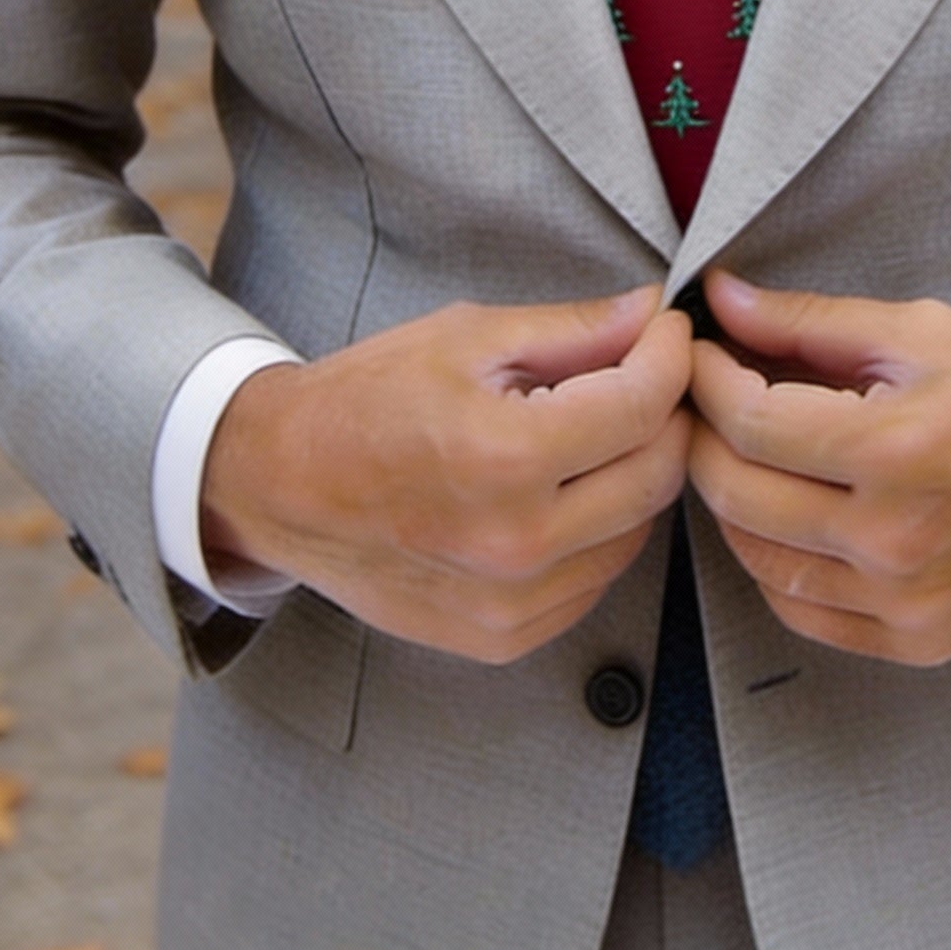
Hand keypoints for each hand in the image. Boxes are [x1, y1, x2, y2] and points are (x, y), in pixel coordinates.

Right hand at [201, 287, 692, 663]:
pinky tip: (561, 490)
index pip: (643, 406)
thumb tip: (650, 313)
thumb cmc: (368, 399)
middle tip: (643, 374)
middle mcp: (516, 543)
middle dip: (666, 413)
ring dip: (635, 474)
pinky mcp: (504, 636)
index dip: (670, 356)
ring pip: (636, 531)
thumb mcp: (468, 338)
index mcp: (505, 457)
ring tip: (595, 430)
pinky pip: (594, 579)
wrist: (281, 484)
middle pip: (657, 474)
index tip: (665, 331)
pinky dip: (599, 530)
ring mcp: (511, 602)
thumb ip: (572, 330)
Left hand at [686, 272, 950, 665]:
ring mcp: (904, 602)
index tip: (700, 353)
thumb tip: (722, 298)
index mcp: (895, 450)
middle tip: (707, 400)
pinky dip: (775, 565)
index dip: (705, 379)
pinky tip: (788, 519)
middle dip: (702, 437)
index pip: (747, 421)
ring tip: (746, 453)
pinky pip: (803, 613)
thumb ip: (811, 321)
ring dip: (732, 502)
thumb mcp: (926, 332)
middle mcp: (892, 539)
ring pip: (757, 561)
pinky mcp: (918, 641)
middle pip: (736, 494)